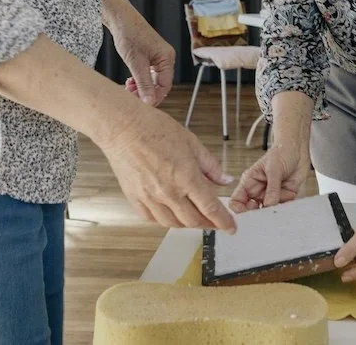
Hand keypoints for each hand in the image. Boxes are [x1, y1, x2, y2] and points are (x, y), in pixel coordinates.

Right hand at [101, 103, 235, 230]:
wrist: (124, 128)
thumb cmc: (156, 129)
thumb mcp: (192, 142)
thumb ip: (210, 166)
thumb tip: (225, 180)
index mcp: (186, 177)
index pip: (210, 207)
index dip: (223, 221)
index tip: (231, 228)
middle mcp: (168, 192)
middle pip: (193, 220)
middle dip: (208, 224)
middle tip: (214, 221)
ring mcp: (150, 198)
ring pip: (172, 223)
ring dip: (187, 224)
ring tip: (195, 217)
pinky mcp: (135, 199)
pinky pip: (152, 219)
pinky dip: (165, 220)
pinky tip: (171, 213)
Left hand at [106, 0, 174, 105]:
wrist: (121, 19)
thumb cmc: (129, 35)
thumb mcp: (136, 63)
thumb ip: (144, 84)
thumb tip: (149, 102)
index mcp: (167, 58)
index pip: (165, 86)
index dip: (153, 98)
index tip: (140, 105)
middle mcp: (166, 58)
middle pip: (160, 84)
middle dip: (146, 93)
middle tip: (130, 97)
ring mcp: (159, 57)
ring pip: (153, 80)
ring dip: (141, 87)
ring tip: (128, 89)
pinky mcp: (150, 56)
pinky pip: (148, 74)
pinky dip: (140, 80)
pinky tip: (130, 82)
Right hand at [229, 144, 310, 211]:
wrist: (298, 148)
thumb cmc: (281, 152)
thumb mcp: (274, 168)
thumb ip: (272, 188)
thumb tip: (269, 205)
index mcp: (250, 182)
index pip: (236, 201)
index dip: (239, 211)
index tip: (247, 215)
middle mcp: (259, 191)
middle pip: (252, 211)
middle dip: (259, 214)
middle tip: (267, 212)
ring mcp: (271, 195)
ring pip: (269, 212)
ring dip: (276, 208)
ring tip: (283, 196)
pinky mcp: (284, 197)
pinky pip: (283, 208)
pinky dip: (287, 205)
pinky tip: (290, 194)